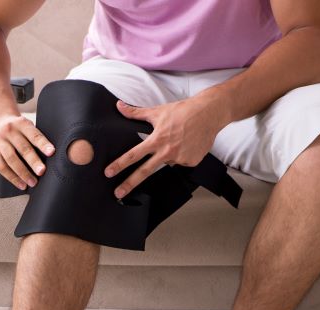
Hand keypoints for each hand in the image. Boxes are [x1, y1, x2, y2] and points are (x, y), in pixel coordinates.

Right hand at [0, 113, 54, 189]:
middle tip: (42, 172)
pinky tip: (21, 183)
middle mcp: (9, 131)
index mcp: (21, 123)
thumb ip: (35, 138)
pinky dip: (12, 177)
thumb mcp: (26, 126)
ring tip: (32, 182)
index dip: (43, 144)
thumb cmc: (16, 127)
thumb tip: (49, 157)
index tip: (51, 152)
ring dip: (23, 173)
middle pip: (22, 148)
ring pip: (11, 159)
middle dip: (33, 162)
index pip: (34, 135)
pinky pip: (2, 167)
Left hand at [104, 96, 226, 198]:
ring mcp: (180, 158)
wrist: (210, 113)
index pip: (134, 155)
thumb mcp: (158, 111)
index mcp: (157, 140)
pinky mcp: (191, 162)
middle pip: (144, 171)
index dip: (119, 164)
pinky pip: (181, 162)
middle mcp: (167, 151)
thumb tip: (119, 106)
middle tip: (118, 193)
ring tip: (178, 139)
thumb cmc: (184, 111)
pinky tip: (187, 143)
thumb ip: (136, 113)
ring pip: (167, 162)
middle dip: (129, 184)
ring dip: (167, 154)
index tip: (109, 173)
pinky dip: (181, 154)